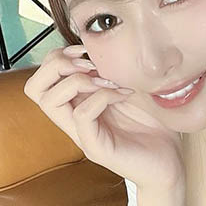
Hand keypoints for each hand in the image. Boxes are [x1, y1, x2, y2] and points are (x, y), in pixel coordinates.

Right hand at [23, 45, 185, 190]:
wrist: (171, 163)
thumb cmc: (153, 126)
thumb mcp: (131, 88)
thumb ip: (113, 71)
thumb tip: (104, 43)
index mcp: (77, 104)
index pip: (42, 77)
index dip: (57, 57)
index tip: (88, 51)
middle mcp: (73, 120)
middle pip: (34, 88)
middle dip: (57, 65)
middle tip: (90, 65)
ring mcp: (83, 135)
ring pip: (50, 101)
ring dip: (78, 80)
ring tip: (108, 80)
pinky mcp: (96, 147)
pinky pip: (82, 115)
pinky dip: (102, 96)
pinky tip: (124, 94)